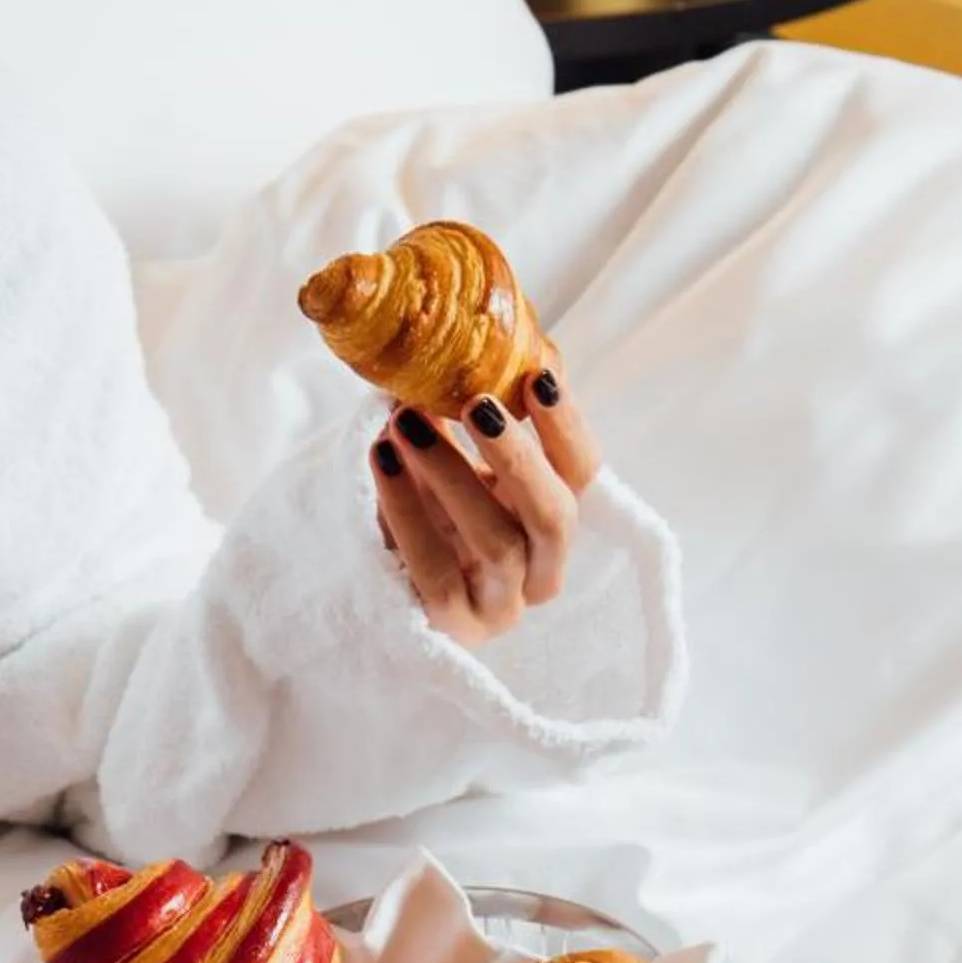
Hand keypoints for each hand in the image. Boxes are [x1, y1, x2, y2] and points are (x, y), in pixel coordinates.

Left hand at [370, 350, 602, 650]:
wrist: (379, 580)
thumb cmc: (427, 508)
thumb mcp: (456, 457)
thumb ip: (473, 412)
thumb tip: (478, 335)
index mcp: (553, 518)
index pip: (583, 473)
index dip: (567, 426)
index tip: (538, 374)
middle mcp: (542, 568)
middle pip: (554, 515)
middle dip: (519, 456)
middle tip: (475, 404)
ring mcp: (503, 604)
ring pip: (498, 543)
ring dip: (452, 475)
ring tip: (405, 422)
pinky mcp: (456, 627)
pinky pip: (437, 571)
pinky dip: (407, 511)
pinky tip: (381, 461)